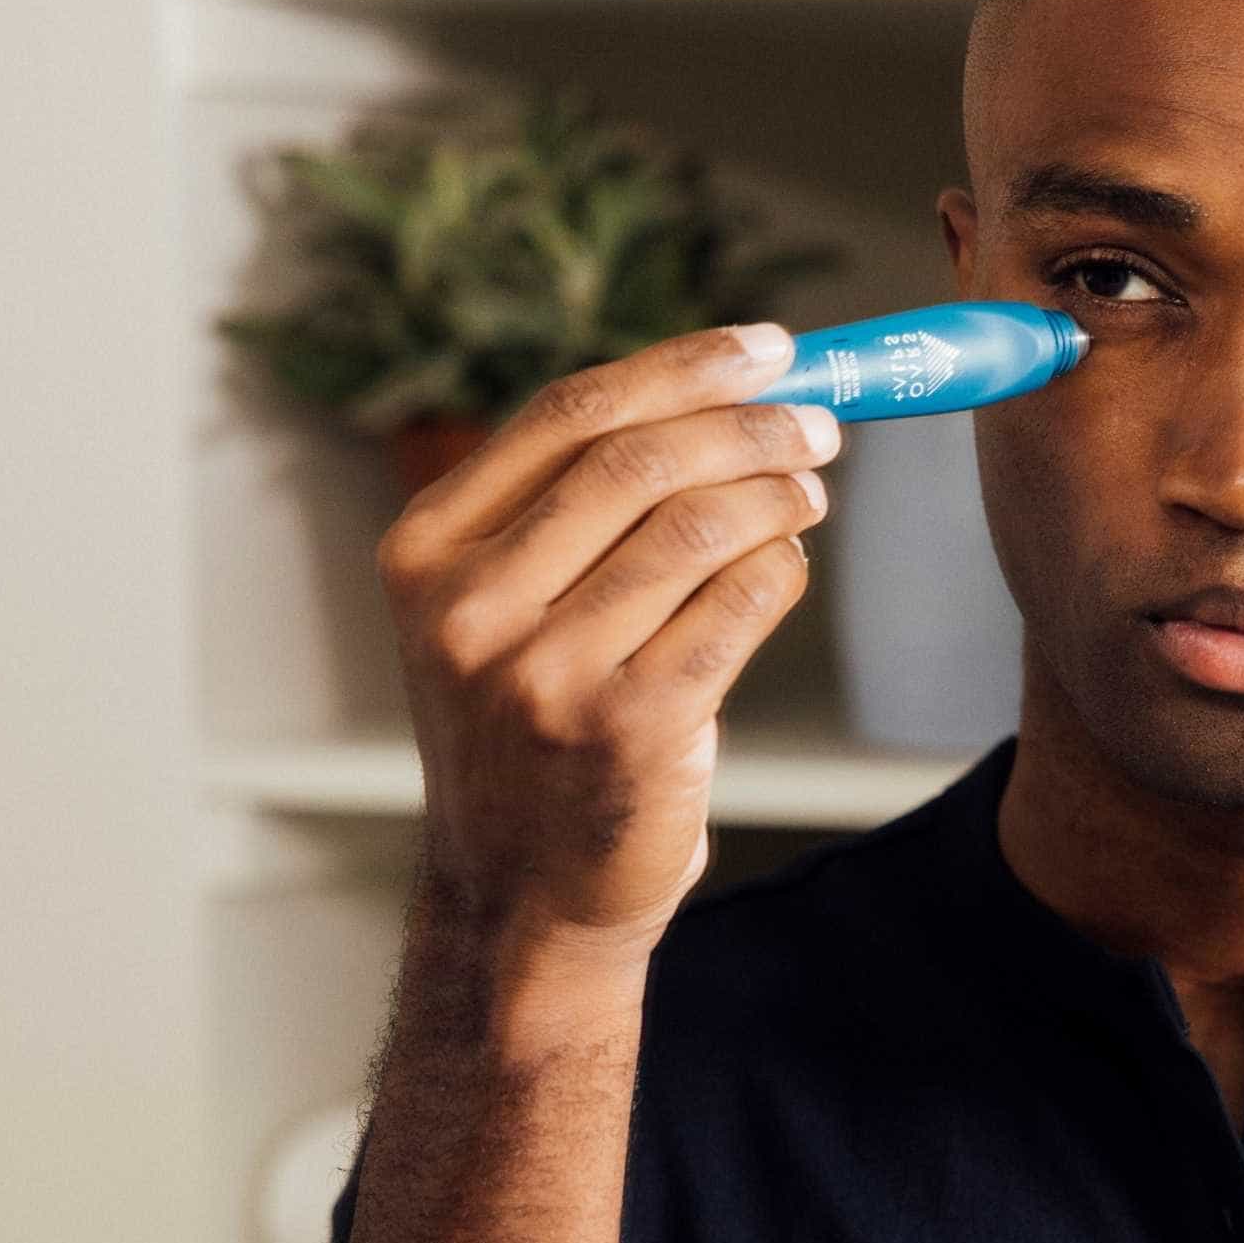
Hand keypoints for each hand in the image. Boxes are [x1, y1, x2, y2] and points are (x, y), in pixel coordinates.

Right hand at [374, 322, 837, 955]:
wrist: (523, 895)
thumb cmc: (533, 735)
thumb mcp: (498, 617)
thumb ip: (569, 515)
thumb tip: (721, 400)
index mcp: (426, 554)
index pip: (566, 416)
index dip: (681, 367)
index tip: (765, 346)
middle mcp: (470, 609)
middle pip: (637, 460)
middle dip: (747, 425)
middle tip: (817, 422)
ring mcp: (544, 672)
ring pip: (697, 529)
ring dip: (777, 493)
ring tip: (809, 490)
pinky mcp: (627, 727)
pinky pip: (738, 605)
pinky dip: (781, 569)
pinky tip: (787, 564)